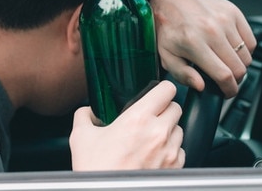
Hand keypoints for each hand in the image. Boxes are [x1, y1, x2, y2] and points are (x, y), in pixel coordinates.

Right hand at [69, 81, 184, 170]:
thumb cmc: (96, 171)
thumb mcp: (81, 137)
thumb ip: (84, 116)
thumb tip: (88, 111)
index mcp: (138, 119)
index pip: (167, 90)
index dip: (162, 89)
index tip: (156, 93)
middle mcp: (158, 133)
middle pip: (176, 108)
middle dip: (164, 109)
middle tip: (150, 116)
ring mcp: (169, 152)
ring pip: (179, 129)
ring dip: (168, 130)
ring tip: (150, 138)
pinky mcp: (175, 168)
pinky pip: (180, 151)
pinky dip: (171, 150)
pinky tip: (155, 154)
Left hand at [150, 0, 255, 97]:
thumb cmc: (168, 28)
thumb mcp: (166, 55)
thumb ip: (182, 74)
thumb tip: (201, 86)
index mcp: (194, 43)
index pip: (223, 74)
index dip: (229, 90)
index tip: (228, 92)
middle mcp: (212, 30)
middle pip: (239, 67)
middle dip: (235, 80)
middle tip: (226, 79)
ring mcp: (225, 20)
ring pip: (246, 55)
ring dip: (239, 64)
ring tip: (226, 62)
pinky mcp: (233, 12)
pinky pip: (250, 40)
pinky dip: (245, 50)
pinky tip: (232, 49)